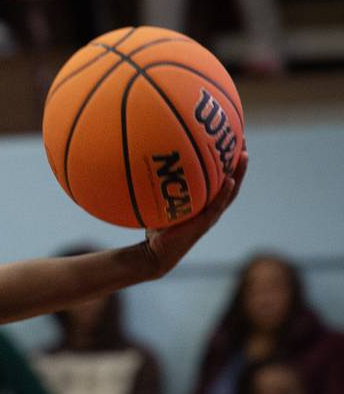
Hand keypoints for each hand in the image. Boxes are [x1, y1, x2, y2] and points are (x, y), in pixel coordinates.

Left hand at [144, 150, 248, 276]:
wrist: (154, 254)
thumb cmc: (156, 228)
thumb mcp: (160, 203)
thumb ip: (160, 186)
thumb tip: (149, 161)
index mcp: (205, 202)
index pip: (221, 178)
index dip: (228, 161)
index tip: (231, 139)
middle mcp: (211, 207)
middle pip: (232, 180)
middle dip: (238, 161)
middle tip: (243, 140)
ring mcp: (210, 216)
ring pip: (230, 192)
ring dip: (239, 174)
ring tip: (244, 156)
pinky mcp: (203, 224)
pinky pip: (217, 206)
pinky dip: (224, 193)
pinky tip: (229, 180)